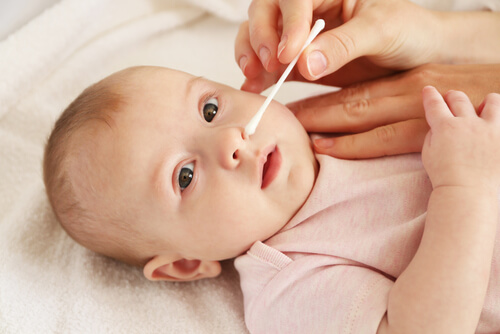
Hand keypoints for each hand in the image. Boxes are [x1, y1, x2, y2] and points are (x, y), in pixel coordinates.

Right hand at [235, 0, 441, 92]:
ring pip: (262, 35)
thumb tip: (307, 63)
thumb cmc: (409, 32)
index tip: (289, 54)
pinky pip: (271, 64)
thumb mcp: (383, 32)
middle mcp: (310, 8)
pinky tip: (253, 88)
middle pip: (267, 10)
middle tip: (268, 63)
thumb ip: (345, 44)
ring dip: (251, 54)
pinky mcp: (299, 61)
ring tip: (253, 77)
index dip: (288, 23)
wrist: (418, 55)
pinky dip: (259, 76)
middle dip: (261, 36)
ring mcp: (301, 34)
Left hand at [288, 63, 499, 158]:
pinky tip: (325, 148)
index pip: (355, 88)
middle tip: (276, 116)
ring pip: (358, 113)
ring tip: (288, 129)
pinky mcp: (432, 131)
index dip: (320, 96)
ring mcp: (420, 109)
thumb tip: (374, 121)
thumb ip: (409, 103)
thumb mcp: (443, 92)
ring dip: (319, 121)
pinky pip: (383, 139)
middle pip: (348, 99)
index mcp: (410, 80)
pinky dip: (351, 143)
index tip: (291, 103)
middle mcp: (409, 89)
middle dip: (308, 108)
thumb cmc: (482, 99)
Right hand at [421, 86, 499, 189]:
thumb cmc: (444, 178)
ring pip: (493, 101)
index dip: (430, 96)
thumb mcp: (428, 155)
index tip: (429, 90)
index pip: (435, 104)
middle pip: (459, 98)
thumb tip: (438, 126)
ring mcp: (491, 130)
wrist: (468, 194)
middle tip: (450, 98)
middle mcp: (468, 123)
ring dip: (486, 102)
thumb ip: (432, 136)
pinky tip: (495, 128)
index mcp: (445, 128)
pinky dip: (498, 122)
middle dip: (452, 96)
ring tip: (484, 108)